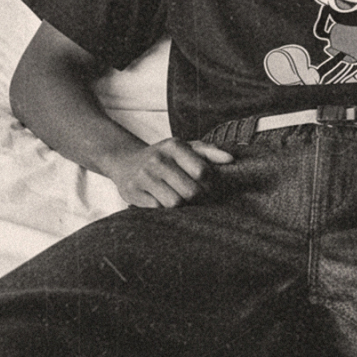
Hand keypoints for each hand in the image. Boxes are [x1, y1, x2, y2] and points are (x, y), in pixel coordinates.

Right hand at [106, 139, 233, 207]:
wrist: (125, 162)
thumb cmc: (164, 157)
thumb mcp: (185, 148)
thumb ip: (209, 152)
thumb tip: (230, 159)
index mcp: (174, 146)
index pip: (202, 172)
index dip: (211, 185)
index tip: (211, 189)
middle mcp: (157, 159)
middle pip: (191, 191)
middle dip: (199, 199)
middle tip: (199, 200)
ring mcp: (143, 176)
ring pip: (174, 203)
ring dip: (182, 207)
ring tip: (183, 202)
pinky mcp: (132, 192)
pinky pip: (157, 209)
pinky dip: (164, 210)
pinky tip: (164, 203)